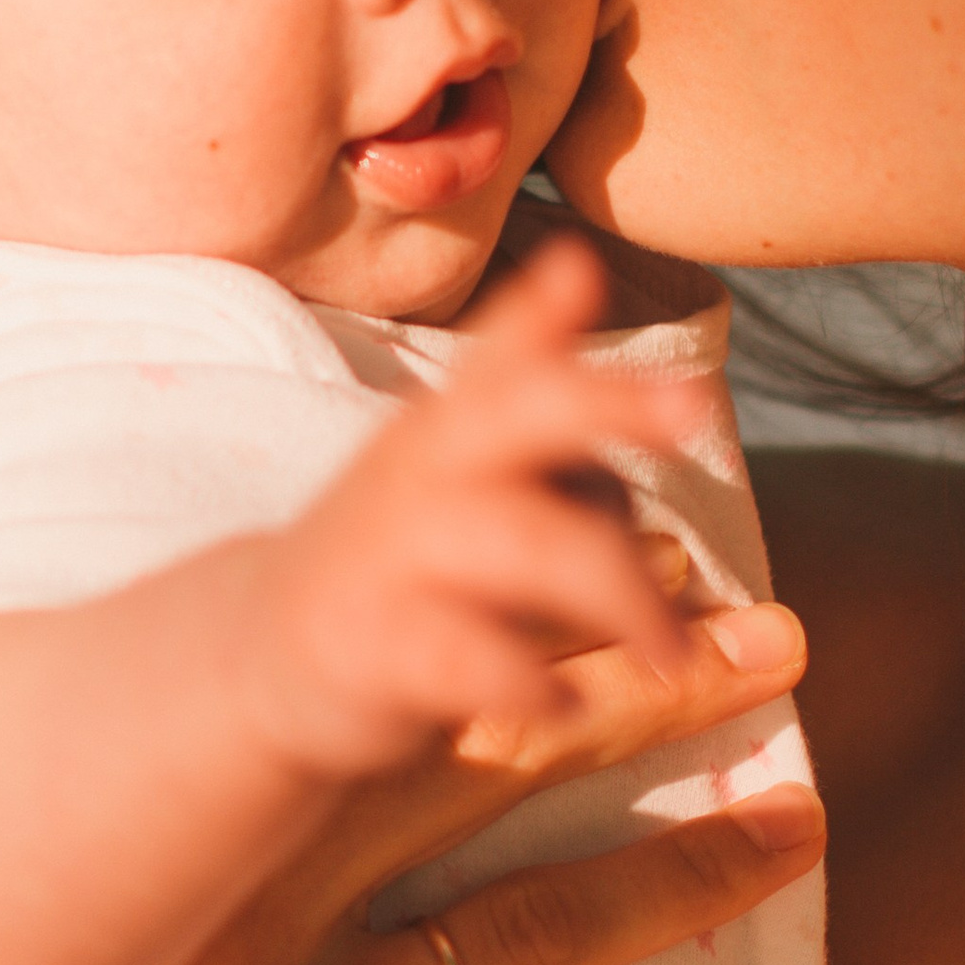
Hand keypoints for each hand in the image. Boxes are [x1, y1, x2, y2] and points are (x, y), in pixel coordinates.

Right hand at [0, 607, 820, 964]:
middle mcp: (228, 918)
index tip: (580, 517)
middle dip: (639, 691)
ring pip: (520, 952)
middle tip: (777, 632)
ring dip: (676, 885)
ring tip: (800, 827)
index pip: (347, 661)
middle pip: (478, 772)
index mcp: (138, 817)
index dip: (479, 582)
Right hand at [241, 237, 691, 777]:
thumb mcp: (467, 474)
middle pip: (514, 417)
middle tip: (696, 411)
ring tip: (673, 652)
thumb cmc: (406, 561)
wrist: (267, 659)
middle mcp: (422, 473)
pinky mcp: (374, 650)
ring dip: (619, 593)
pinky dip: (526, 679)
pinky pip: (463, 658)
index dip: (540, 311)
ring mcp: (392, 557)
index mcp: (451, 429)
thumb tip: (686, 395)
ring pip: (522, 544)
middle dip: (605, 401)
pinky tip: (567, 699)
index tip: (580, 265)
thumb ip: (558, 430)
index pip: (501, 357)